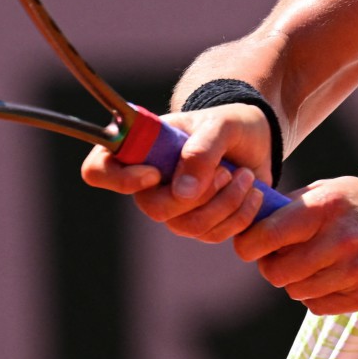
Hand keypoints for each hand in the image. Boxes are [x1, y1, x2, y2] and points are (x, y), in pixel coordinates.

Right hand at [78, 104, 273, 243]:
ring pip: (188, 226)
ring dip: (226, 203)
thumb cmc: (230, 123)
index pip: (99, 170)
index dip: (120, 179)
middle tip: (227, 172)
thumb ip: (202, 151)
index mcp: (140, 148)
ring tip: (246, 176)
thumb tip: (182, 194)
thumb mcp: (221, 125)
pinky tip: (252, 191)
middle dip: (200, 194)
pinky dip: (240, 215)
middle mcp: (148, 182)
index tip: (156, 173)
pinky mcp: (199, 223)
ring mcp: (172, 206)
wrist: (258, 140)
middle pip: (154, 208)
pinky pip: (213, 235)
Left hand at [230, 179, 357, 314]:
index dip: (249, 244)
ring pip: (295, 290)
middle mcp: (340, 238)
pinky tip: (334, 278)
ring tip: (316, 265)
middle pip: (276, 271)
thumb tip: (256, 218)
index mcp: (327, 205)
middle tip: (283, 258)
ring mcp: (354, 270)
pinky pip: (316, 305)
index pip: (266, 234)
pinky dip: (317, 296)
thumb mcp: (341, 189)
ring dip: (298, 282)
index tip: (250, 245)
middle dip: (273, 267)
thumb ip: (299, 202)